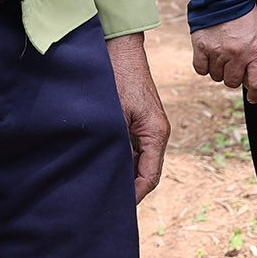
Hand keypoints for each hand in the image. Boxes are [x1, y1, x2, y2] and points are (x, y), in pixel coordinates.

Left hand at [106, 33, 169, 202]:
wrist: (120, 49)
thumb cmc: (117, 78)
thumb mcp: (113, 115)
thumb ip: (114, 145)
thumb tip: (106, 172)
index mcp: (156, 133)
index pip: (149, 177)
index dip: (134, 196)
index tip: (116, 208)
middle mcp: (156, 133)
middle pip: (145, 173)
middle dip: (128, 189)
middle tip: (105, 203)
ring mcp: (148, 128)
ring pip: (138, 162)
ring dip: (123, 174)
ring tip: (100, 188)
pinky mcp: (138, 122)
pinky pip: (133, 149)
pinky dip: (121, 160)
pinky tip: (101, 165)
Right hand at [190, 6, 256, 101]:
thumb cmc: (243, 13)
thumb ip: (253, 55)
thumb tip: (249, 73)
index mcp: (254, 51)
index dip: (256, 94)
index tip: (254, 98)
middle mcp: (236, 54)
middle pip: (232, 82)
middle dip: (232, 76)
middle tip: (232, 64)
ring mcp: (217, 51)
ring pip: (216, 76)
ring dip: (218, 70)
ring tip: (220, 55)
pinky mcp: (201, 47)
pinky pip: (201, 69)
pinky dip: (204, 66)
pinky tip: (208, 56)